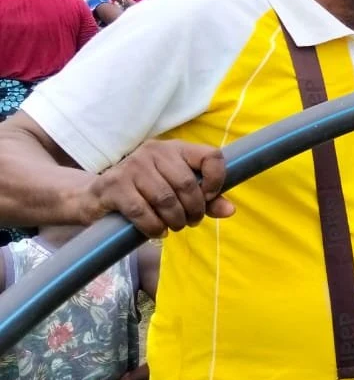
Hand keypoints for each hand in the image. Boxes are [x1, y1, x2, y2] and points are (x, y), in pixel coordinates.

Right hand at [80, 140, 233, 237]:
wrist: (96, 197)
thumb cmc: (145, 193)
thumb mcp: (178, 192)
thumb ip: (206, 199)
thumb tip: (230, 210)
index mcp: (175, 148)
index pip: (211, 156)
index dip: (217, 180)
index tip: (209, 197)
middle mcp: (154, 151)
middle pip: (187, 184)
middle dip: (194, 210)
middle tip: (191, 221)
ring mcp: (132, 166)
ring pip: (166, 199)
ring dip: (175, 220)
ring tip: (174, 227)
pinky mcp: (114, 185)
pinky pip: (142, 212)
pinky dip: (154, 227)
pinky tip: (157, 231)